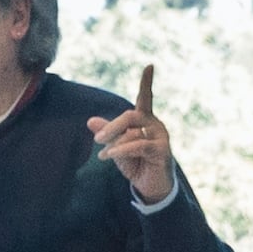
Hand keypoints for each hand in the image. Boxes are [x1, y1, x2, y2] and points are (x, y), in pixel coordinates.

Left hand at [89, 62, 177, 206]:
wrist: (150, 185)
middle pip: (131, 115)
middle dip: (111, 126)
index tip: (149, 65)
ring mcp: (161, 137)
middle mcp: (155, 125)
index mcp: (145, 120)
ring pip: (132, 132)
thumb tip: (90, 120)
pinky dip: (121, 150)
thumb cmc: (135, 163)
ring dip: (114, 144)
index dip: (146, 82)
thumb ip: (107, 133)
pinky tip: (109, 155)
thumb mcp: (116, 147)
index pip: (146, 98)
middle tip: (96, 138)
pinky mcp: (162, 151)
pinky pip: (138, 146)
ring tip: (103, 155)